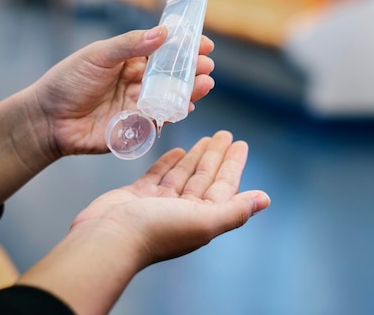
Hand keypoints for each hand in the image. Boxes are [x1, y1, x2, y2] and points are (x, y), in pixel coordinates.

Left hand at [30, 26, 215, 156]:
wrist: (48, 120)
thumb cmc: (67, 83)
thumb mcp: (98, 56)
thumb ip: (130, 45)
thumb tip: (163, 33)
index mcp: (129, 61)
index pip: (162, 51)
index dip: (183, 47)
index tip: (203, 43)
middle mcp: (137, 83)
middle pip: (171, 75)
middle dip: (192, 69)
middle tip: (207, 65)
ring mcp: (138, 105)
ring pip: (170, 97)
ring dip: (190, 90)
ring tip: (205, 83)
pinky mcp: (136, 127)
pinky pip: (161, 119)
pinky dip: (176, 113)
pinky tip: (187, 106)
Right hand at [70, 130, 270, 267]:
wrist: (108, 239)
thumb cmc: (156, 231)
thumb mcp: (204, 221)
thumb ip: (235, 209)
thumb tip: (265, 199)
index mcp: (202, 217)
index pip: (224, 186)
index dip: (233, 165)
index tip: (241, 144)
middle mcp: (183, 211)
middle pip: (205, 177)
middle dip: (216, 156)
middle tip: (225, 134)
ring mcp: (159, 204)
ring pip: (184, 175)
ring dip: (196, 157)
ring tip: (206, 137)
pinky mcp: (137, 197)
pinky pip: (158, 176)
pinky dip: (169, 163)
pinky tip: (178, 151)